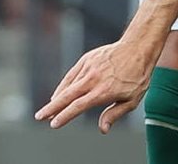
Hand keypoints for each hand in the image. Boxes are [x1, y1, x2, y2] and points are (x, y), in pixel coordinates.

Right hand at [34, 40, 154, 131]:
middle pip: (67, 96)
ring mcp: (89, 67)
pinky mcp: (87, 59)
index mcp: (103, 91)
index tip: (53, 124)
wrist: (138, 48)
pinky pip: (72, 74)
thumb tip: (102, 129)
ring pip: (68, 85)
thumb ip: (115, 114)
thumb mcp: (132, 99)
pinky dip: (64, 85)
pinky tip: (59, 93)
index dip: (64, 116)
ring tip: (48, 109)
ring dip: (57, 97)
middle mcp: (93, 79)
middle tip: (39, 117)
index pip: (78, 106)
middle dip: (51, 108)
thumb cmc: (138, 76)